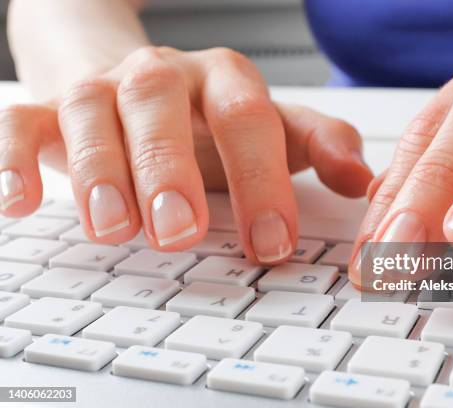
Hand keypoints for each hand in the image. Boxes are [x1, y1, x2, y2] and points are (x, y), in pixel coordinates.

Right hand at [0, 46, 372, 263]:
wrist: (138, 82)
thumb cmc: (210, 118)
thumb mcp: (272, 129)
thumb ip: (316, 146)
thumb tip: (361, 180)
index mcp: (223, 81)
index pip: (248, 120)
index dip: (262, 180)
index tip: (271, 243)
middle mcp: (161, 77)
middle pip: (162, 108)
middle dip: (171, 171)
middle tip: (181, 232)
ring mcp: (103, 90)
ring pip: (92, 114)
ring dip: (99, 172)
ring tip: (115, 229)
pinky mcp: (50, 109)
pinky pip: (22, 125)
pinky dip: (12, 160)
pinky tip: (18, 202)